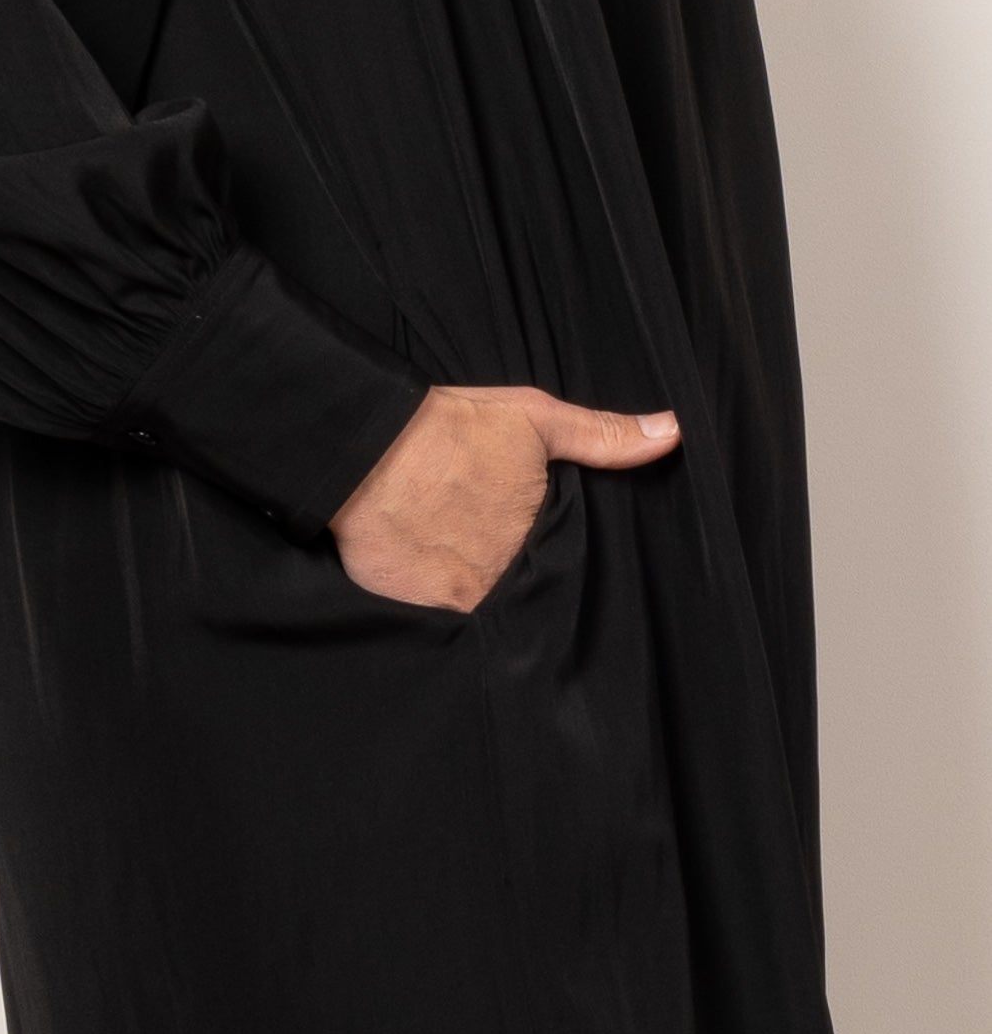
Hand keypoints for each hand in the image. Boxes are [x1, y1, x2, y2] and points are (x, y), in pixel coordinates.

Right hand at [328, 383, 680, 612]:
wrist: (362, 447)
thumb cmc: (449, 429)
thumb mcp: (533, 419)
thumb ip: (602, 435)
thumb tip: (671, 433)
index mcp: (539, 539)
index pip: (562, 565)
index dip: (553, 554)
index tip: (537, 538)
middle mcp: (502, 580)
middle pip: (522, 588)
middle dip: (516, 573)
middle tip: (492, 542)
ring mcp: (455, 599)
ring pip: (482, 606)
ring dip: (477, 588)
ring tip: (461, 556)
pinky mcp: (411, 607)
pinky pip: (434, 614)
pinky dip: (433, 596)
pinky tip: (427, 566)